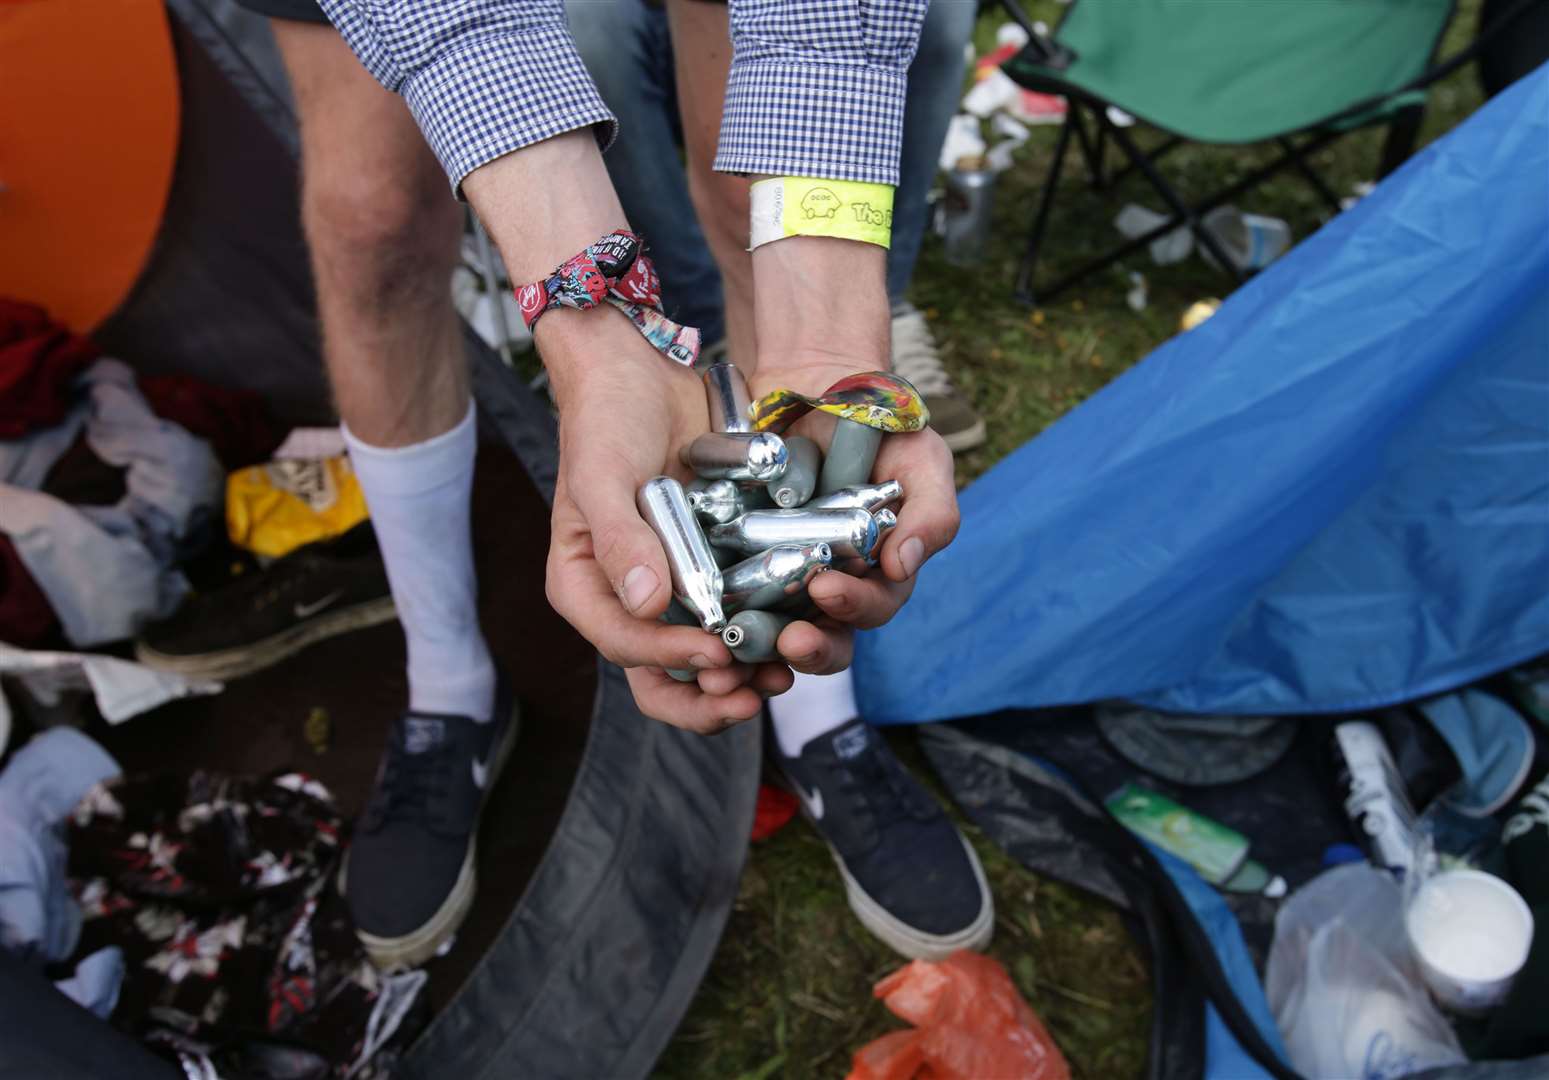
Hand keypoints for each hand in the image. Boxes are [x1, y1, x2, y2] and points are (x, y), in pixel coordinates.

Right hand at [540, 310, 792, 732]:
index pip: (623, 644)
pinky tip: (800, 634)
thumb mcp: (603, 473)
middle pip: (660, 673)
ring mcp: (675, 587)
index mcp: (587, 586)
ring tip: (783, 675)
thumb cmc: (605, 420)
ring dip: (743, 674)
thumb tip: (648, 606)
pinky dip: (766, 631)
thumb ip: (621, 539)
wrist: (639, 374)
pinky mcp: (714, 567)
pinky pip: (739, 613)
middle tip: (752, 692)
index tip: (716, 653)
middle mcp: (629, 597)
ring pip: (704, 654)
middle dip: (706, 694)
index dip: (669, 658)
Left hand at [742, 357, 958, 682]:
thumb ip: (931, 511)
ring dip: (761, 645)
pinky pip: (726, 595)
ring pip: (772, 631)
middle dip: (809, 645)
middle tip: (790, 639)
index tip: (827, 588)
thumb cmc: (883, 427)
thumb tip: (904, 566)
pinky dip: (718, 612)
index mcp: (877, 572)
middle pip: (824, 638)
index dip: (853, 606)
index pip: (872, 607)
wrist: (818, 384)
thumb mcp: (921, 459)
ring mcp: (780, 577)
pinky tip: (706, 615)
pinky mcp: (736, 560)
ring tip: (743, 638)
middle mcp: (830, 585)